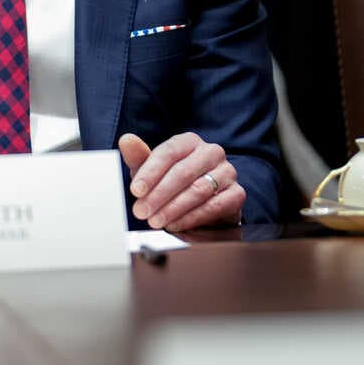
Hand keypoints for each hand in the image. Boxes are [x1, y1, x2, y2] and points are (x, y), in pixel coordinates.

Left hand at [119, 132, 244, 230]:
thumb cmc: (172, 180)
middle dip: (159, 195)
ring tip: (155, 221)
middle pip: (183, 172)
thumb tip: (126, 140)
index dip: (150, 172)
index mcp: (189, 141)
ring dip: (173, 208)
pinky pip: (214, 206)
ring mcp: (227, 172)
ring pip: (198, 190)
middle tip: (142, 211)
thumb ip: (138, 156)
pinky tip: (175, 224)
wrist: (201, 202)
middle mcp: (211, 152)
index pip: (168, 153)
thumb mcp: (152, 169)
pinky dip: (191, 217)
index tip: (135, 190)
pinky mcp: (237, 193)